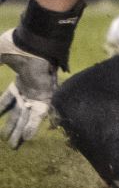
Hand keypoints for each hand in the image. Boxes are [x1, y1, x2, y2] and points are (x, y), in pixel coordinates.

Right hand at [0, 31, 56, 148]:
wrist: (36, 41)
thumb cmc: (18, 46)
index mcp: (19, 80)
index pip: (8, 99)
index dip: (1, 109)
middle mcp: (29, 89)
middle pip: (18, 113)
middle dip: (11, 127)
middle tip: (7, 141)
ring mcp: (37, 93)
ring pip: (27, 117)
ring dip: (20, 131)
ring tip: (15, 146)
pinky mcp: (45, 95)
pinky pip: (39, 114)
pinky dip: (32, 125)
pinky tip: (26, 137)